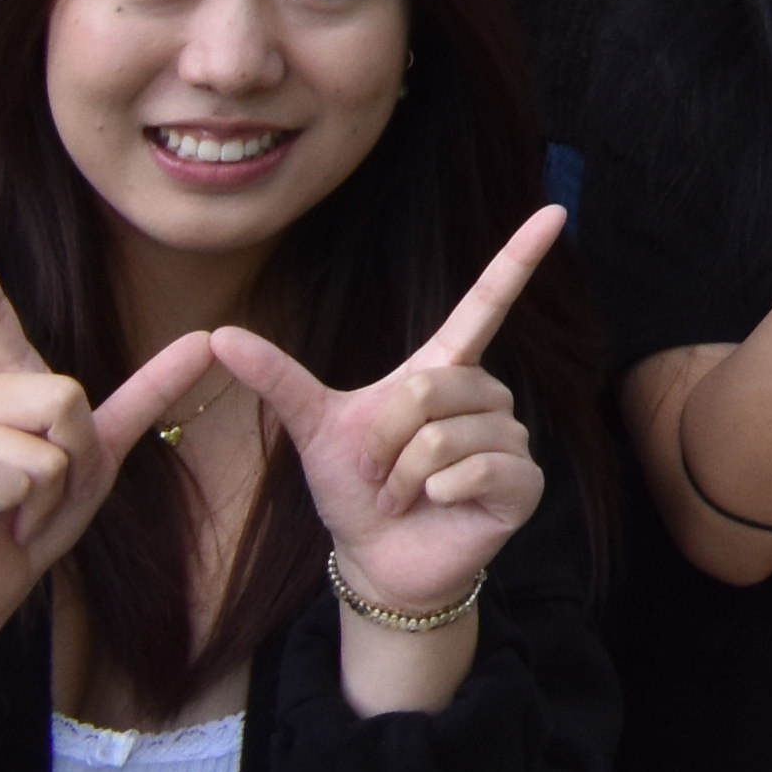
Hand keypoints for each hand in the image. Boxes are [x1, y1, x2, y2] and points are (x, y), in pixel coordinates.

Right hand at [0, 226, 224, 675]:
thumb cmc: (37, 514)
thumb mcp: (102, 451)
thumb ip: (147, 393)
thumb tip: (207, 337)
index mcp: (9, 382)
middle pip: (64, 396)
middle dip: (75, 456)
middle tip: (42, 489)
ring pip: (41, 445)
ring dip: (46, 492)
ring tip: (15, 507)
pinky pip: (4, 476)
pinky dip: (17, 508)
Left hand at [200, 207, 565, 626]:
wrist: (376, 560)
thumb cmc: (355, 490)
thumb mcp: (314, 429)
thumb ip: (277, 379)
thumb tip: (218, 333)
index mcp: (445, 369)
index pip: (487, 302)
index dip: (518, 256)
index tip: (553, 211)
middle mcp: (485, 394)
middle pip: (431, 389)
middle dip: (385, 441)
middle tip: (379, 476)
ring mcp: (510, 438)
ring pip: (445, 436)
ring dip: (405, 477)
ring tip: (404, 497)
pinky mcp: (524, 482)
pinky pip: (474, 468)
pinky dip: (437, 493)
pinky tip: (435, 507)